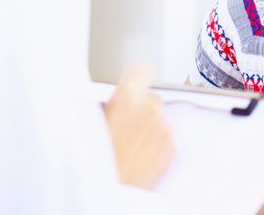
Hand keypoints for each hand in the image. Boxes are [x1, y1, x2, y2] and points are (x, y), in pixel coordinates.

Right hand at [103, 64, 174, 188]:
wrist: (109, 192)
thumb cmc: (94, 160)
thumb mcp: (91, 123)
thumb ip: (106, 103)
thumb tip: (110, 97)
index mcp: (127, 97)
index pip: (141, 70)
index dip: (136, 78)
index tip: (133, 84)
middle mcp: (149, 109)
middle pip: (151, 97)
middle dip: (141, 107)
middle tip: (125, 124)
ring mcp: (163, 128)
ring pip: (159, 118)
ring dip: (149, 126)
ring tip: (130, 145)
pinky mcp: (172, 147)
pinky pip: (166, 137)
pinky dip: (156, 143)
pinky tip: (140, 155)